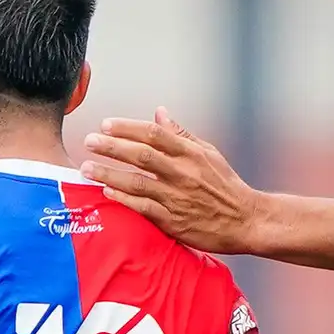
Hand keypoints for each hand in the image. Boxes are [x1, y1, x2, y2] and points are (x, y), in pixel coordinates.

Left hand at [79, 107, 264, 255]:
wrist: (248, 221)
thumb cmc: (225, 185)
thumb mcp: (208, 153)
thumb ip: (180, 134)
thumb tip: (159, 111)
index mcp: (191, 154)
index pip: (154, 134)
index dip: (128, 127)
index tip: (105, 124)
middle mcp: (183, 173)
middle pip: (142, 155)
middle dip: (112, 147)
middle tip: (88, 141)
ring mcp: (178, 197)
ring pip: (138, 182)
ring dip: (109, 174)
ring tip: (85, 168)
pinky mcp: (174, 221)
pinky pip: (144, 208)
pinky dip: (123, 199)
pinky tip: (105, 191)